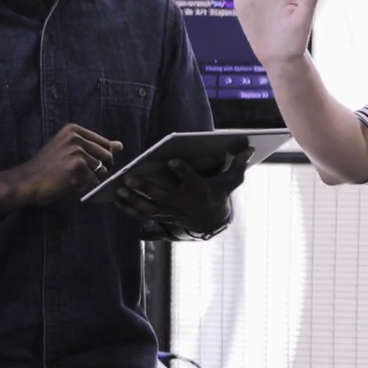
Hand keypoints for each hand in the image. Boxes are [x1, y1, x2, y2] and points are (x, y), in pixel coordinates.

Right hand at [8, 124, 121, 205]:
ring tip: (70, 178)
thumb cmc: (46, 168)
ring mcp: (77, 152)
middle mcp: (76, 138)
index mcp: (74, 130)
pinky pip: (94, 182)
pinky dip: (85, 187)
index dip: (100, 158)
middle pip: (107, 156)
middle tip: (78, 174)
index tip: (85, 165)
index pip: (105, 144)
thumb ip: (94, 146)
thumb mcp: (68, 150)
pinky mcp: (77, 168)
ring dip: (90, 179)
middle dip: (99, 169)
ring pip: (101, 170)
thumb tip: (120, 145)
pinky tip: (68, 184)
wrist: (24, 182)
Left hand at [114, 147, 251, 231]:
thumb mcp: (231, 181)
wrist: (210, 219)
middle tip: (131, 177)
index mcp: (199, 190)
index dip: (183, 170)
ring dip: (133, 199)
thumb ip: (239, 165)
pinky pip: (142, 214)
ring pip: (149, 208)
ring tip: (120, 189)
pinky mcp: (161, 216)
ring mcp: (170, 211)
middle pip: (162, 196)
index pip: (191, 179)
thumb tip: (250, 148)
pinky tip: (117, 199)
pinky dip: (128, 208)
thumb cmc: (218, 193)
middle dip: (146, 187)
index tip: (172, 160)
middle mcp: (183, 203)